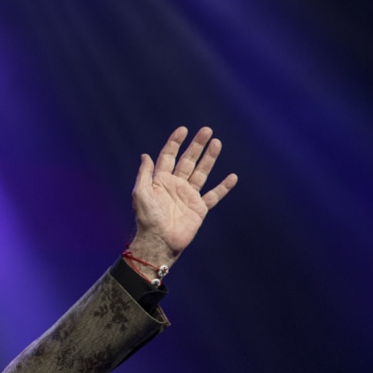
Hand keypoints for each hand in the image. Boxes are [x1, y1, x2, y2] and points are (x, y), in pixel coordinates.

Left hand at [128, 126, 237, 268]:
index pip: (168, 157)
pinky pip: (214, 195)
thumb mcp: (141, 193)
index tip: (183, 130)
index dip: (175, 143)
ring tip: (217, 142)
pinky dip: (223, 187)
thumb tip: (145, 155)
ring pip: (201, 173)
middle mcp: (175, 185)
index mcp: (160, 181)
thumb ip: (145, 173)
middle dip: (196, 145)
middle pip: (188, 161)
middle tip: (206, 130)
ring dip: (209, 158)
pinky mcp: (199, 208)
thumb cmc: (147, 219)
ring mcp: (188, 196)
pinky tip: (232, 177)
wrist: (159, 241)